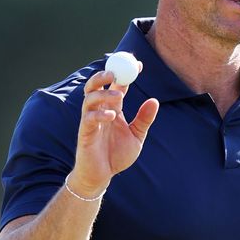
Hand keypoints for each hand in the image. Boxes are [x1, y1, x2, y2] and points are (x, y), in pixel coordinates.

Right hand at [70, 64, 158, 194]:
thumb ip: (144, 119)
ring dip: (103, 93)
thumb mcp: (136, 136)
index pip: (117, 85)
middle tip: (116, 72)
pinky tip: (111, 116)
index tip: (139, 64)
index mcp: (113, 109)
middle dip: (104, 75)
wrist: (102, 176)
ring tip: (119, 97)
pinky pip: (88, 118)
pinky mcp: (85, 133)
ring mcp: (90, 121)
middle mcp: (100, 111)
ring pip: (89, 98)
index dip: (126, 73)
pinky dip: (100, 114)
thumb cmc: (116, 156)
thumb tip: (154, 100)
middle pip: (96, 85)